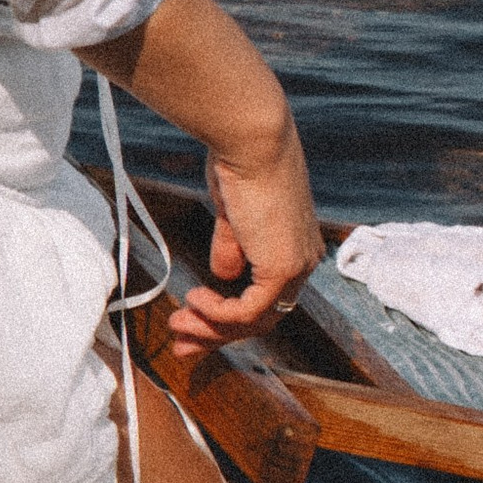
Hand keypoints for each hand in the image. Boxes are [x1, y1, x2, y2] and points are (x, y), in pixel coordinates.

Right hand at [169, 126, 321, 347]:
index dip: (229, 314)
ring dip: (211, 328)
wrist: (252, 140)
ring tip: (178, 325)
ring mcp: (297, 267)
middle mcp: (304, 260)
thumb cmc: (240, 161)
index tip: (192, 316)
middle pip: (261, 317)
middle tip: (182, 342)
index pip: (266, 296)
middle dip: (217, 334)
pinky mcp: (283, 269)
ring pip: (255, 321)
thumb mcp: (234, 212)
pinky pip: (248, 312)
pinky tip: (195, 301)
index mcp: (297, 244)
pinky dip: (218, 314)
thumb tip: (224, 274)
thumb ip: (233, 245)